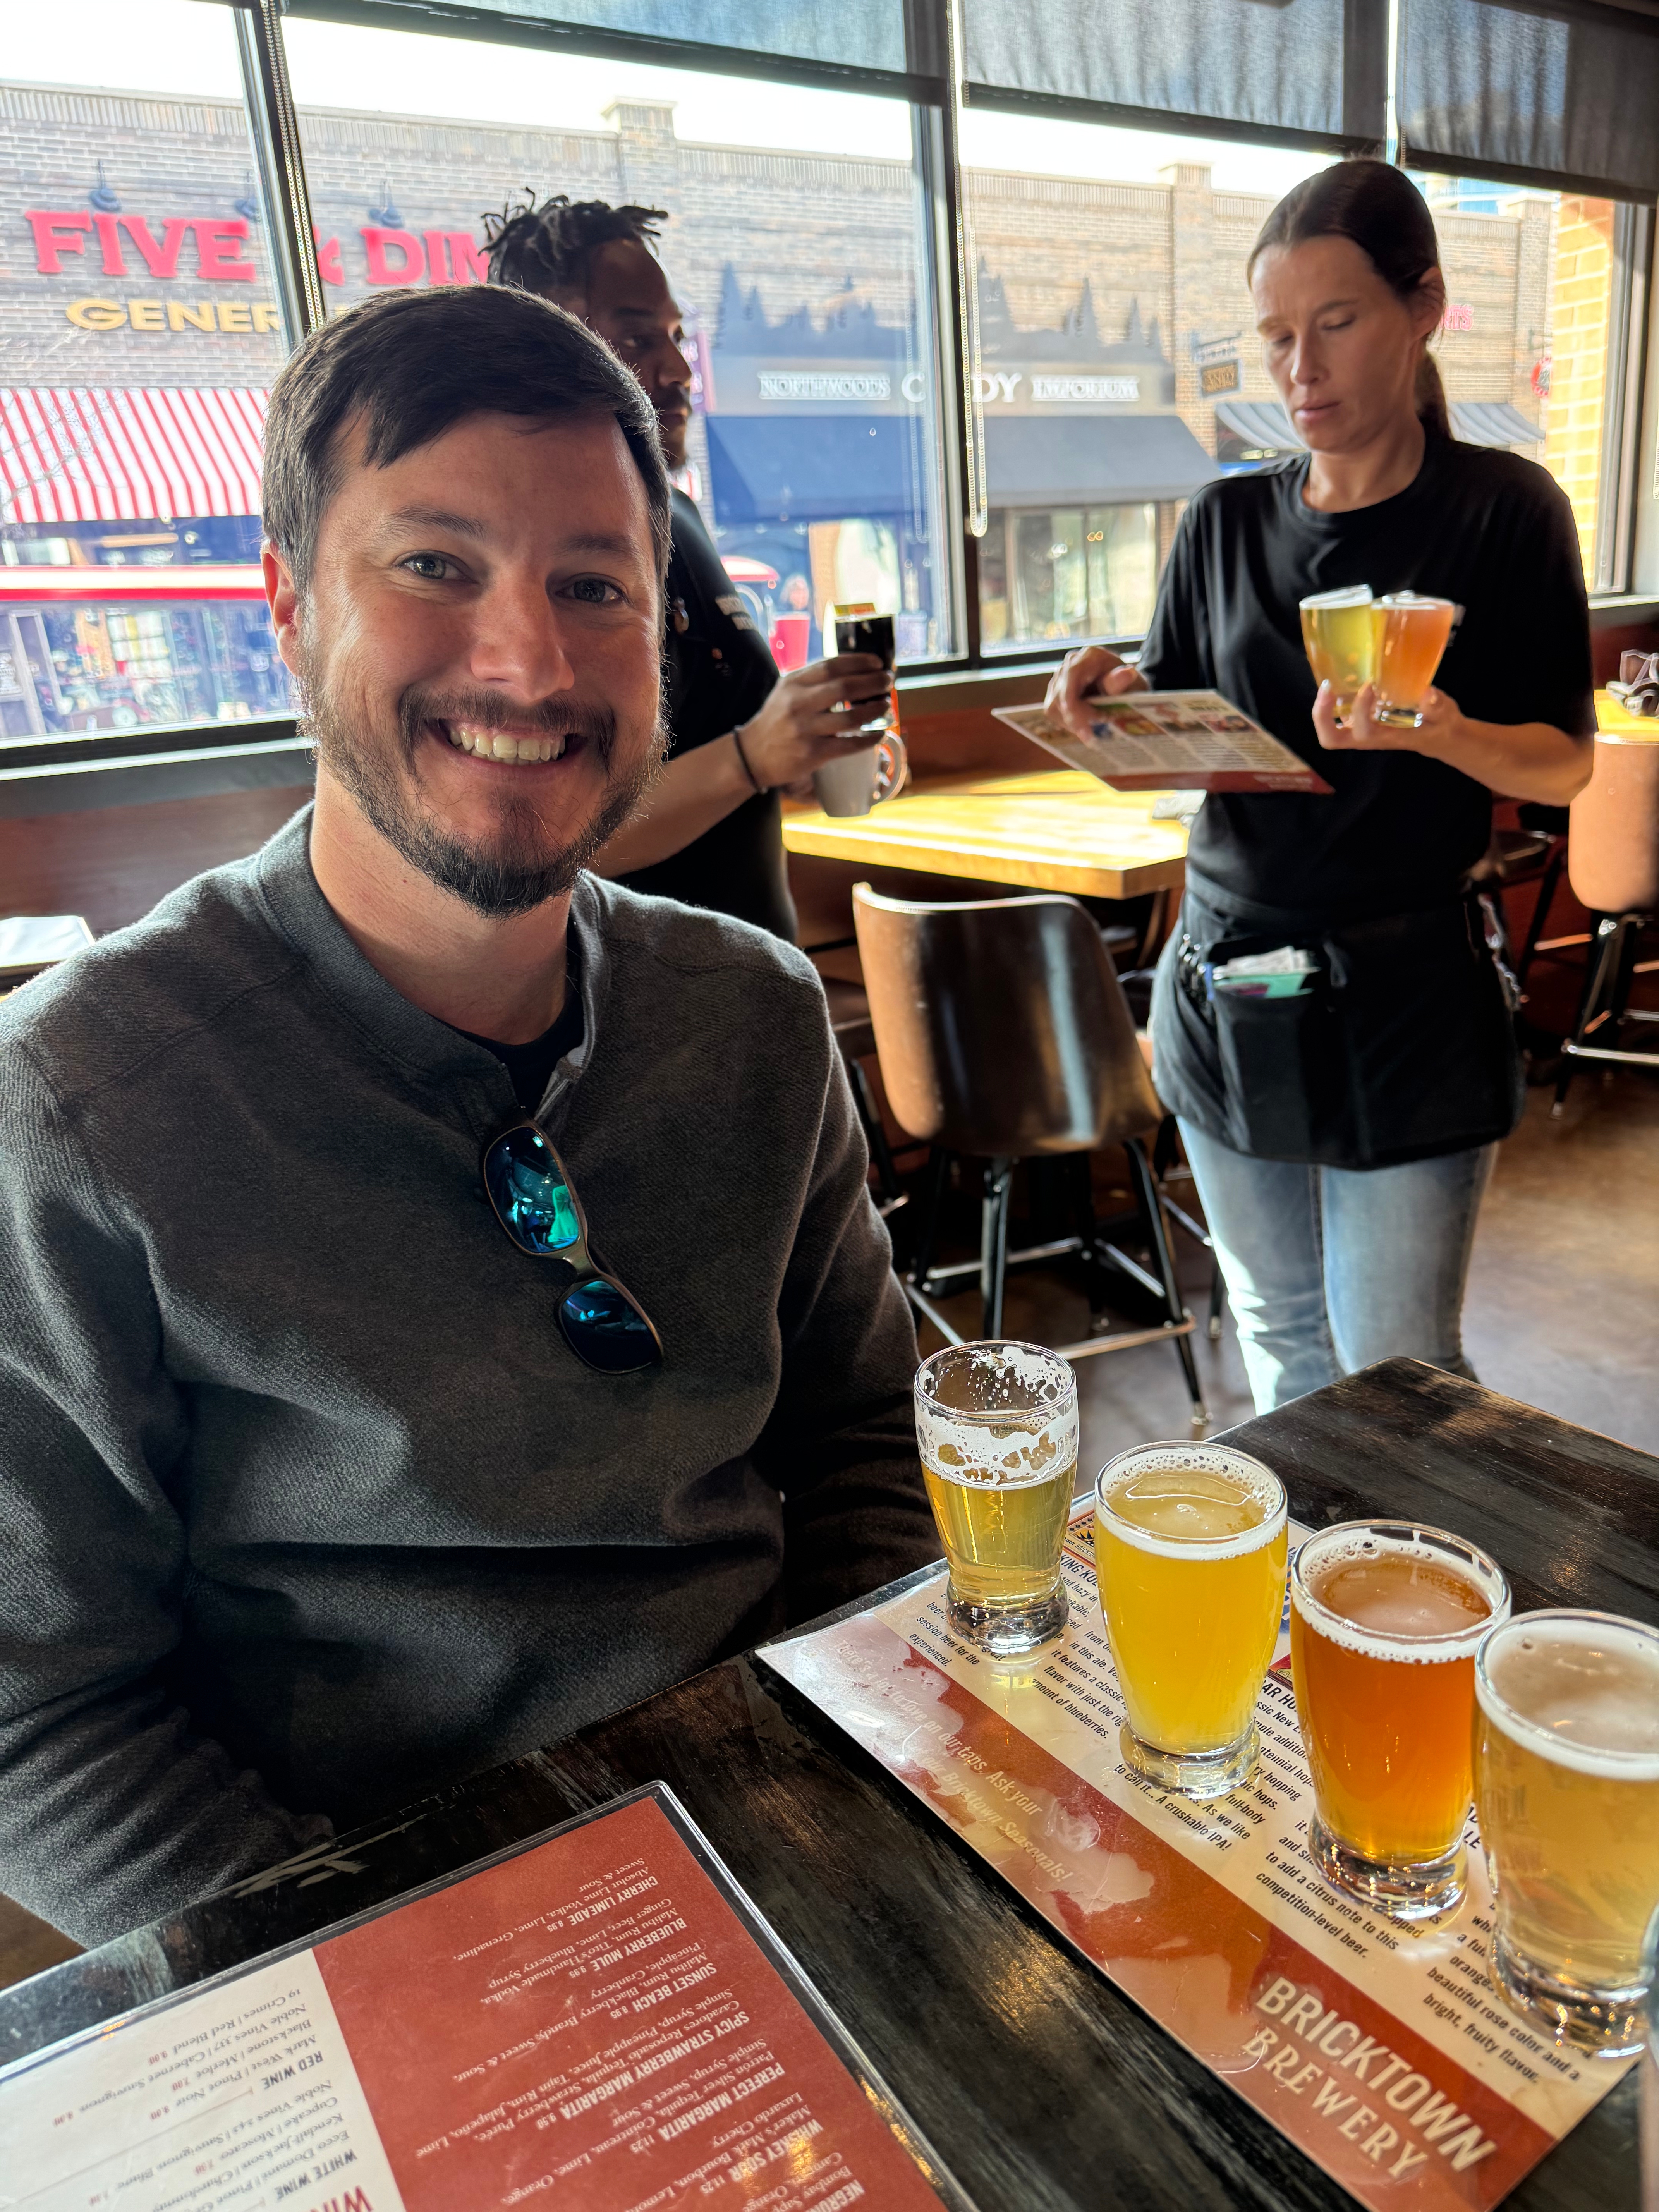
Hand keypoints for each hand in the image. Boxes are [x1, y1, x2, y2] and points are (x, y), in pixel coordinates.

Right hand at [737, 654, 893, 788]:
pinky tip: (880, 734)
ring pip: (850, 717)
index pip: (831, 665)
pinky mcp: (812, 754)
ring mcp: (805, 729)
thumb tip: (852, 671)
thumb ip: (812, 679)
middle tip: (888, 681)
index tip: (877, 663)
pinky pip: (848, 745)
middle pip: (844, 688)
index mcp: (793, 683)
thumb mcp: (786, 691)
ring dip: (874, 710)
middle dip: (872, 683)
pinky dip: (868, 739)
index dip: (859, 662)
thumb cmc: (776, 720)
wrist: (751, 755)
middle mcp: (798, 703)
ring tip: (886, 705)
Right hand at [1043, 644, 1149, 737]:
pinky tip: (1085, 725)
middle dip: (1075, 719)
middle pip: (1060, 694)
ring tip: (1093, 729)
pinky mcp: (1055, 692)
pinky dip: (1069, 722)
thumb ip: (1122, 682)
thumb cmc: (1128, 686)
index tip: (1083, 728)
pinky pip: (1054, 711)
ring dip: (1072, 722)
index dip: (1073, 703)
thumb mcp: (1131, 685)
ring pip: (1054, 706)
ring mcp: (1060, 677)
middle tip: (1092, 737)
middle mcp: (1071, 663)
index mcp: (1090, 656)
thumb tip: (1127, 673)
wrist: (1123, 688)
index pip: (1072, 676)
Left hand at [1311, 679, 1465, 759]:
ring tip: (1329, 680)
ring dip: (1324, 707)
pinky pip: (1339, 713)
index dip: (1360, 710)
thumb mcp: (1444, 716)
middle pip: (1332, 738)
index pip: (1364, 731)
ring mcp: (1361, 729)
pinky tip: (1343, 677)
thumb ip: (1437, 707)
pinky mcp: (1361, 719)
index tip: (1370, 686)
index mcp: (1385, 738)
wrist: (1437, 735)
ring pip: (1330, 727)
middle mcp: (1367, 737)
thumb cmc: (1439, 726)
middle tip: (1328, 687)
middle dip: (1322, 716)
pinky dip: (1335, 699)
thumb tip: (1428, 694)